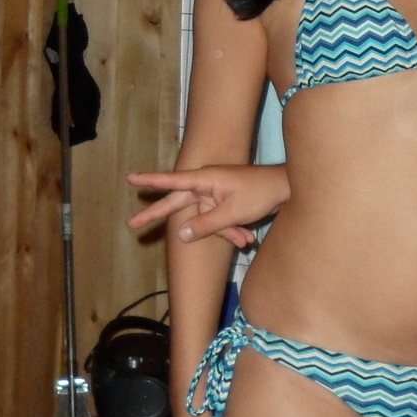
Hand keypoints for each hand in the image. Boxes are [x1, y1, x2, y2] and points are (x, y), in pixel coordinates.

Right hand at [127, 163, 289, 248]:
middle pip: (178, 203)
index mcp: (205, 179)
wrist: (286, 189)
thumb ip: (206, 224)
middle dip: (160, 216)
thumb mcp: (232, 212)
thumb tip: (180, 234)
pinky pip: (219, 221)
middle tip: (132, 224)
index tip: (130, 178)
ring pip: (205, 219)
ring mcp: (215, 194)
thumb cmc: (259, 193)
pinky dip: (231, 230)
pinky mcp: (224, 203)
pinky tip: (247, 238)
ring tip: (245, 238)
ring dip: (223, 231)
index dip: (150, 181)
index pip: (172, 182)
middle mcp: (206, 185)